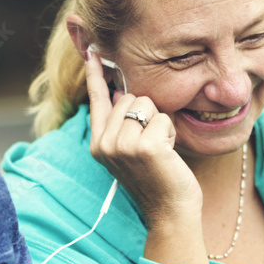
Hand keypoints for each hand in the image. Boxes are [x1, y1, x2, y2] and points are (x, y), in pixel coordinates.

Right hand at [85, 51, 201, 225]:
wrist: (169, 212)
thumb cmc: (156, 179)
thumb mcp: (131, 150)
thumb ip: (122, 124)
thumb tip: (123, 93)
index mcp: (98, 144)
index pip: (97, 100)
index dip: (95, 74)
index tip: (93, 51)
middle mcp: (104, 144)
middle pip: (129, 98)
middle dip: (147, 114)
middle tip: (151, 146)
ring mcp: (122, 146)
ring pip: (146, 105)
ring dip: (159, 124)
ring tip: (159, 151)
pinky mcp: (145, 148)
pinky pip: (163, 118)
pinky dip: (170, 133)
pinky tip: (167, 155)